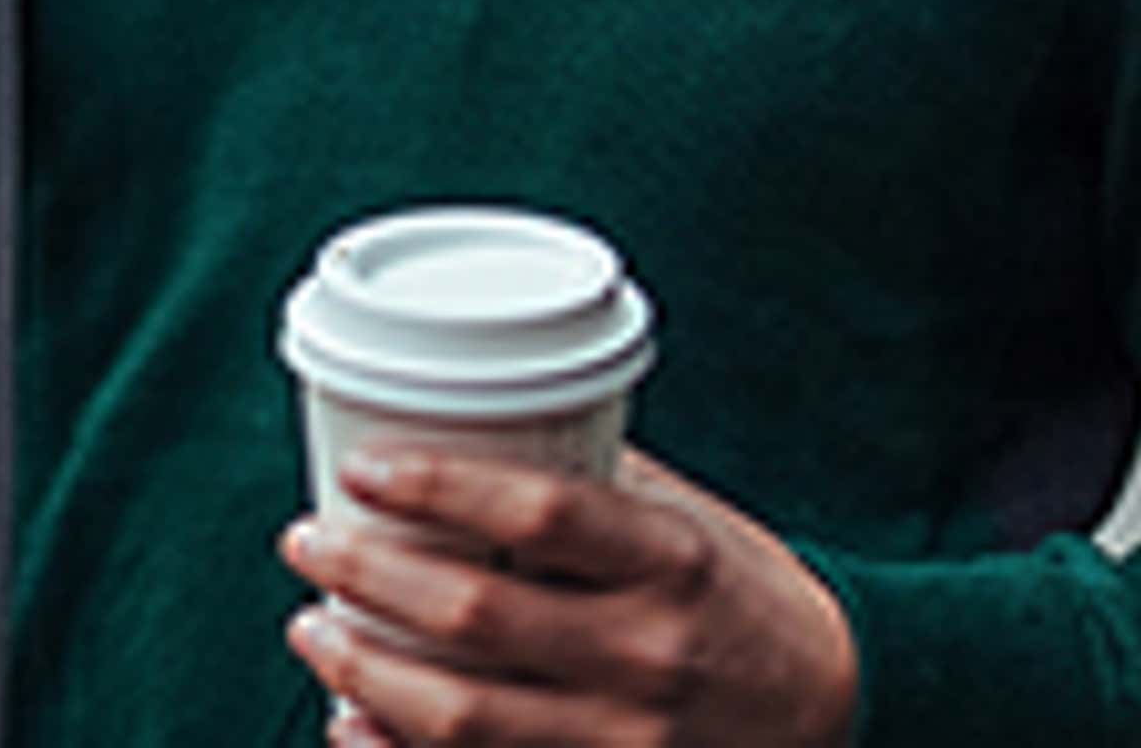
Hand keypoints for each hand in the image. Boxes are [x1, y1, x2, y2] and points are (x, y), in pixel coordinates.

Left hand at [279, 443, 858, 747]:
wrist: (835, 709)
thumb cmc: (743, 597)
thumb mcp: (689, 522)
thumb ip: (595, 485)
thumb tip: (476, 424)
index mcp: (670, 561)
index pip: (537, 514)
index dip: (436, 488)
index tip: (363, 468)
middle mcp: (647, 653)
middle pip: (475, 617)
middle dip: (367, 576)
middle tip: (305, 544)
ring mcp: (626, 741)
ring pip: (461, 717)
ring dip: (363, 670)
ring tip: (312, 630)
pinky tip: (350, 725)